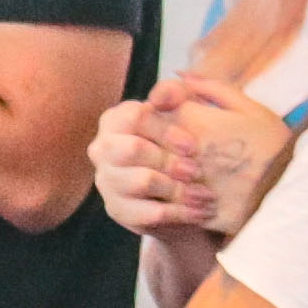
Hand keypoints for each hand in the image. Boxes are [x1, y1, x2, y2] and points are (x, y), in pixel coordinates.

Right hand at [89, 93, 195, 234]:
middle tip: (196, 171)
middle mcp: (103, 148)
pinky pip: (147, 213)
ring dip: (177, 189)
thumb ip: (177, 94)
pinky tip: (200, 212)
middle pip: (131, 150)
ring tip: (204, 195)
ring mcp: (107, 180)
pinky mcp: (118, 210)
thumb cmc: (185, 142)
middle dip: (168, 161)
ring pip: (141, 182)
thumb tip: (163, 95)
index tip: (192, 146)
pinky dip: (179, 213)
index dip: (165, 131)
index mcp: (116, 119)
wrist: (184, 187)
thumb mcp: (187, 111)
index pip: (134, 117)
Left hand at [148, 76, 300, 240]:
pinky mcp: (197, 212)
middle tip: (174, 150)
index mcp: (194, 122)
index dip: (153, 115)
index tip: (166, 119)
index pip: (146, 112)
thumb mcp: (249, 108)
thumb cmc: (273, 144)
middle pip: (145, 146)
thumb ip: (210, 88)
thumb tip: (179, 72)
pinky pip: (171, 207)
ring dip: (162, 175)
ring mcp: (188, 184)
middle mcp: (184, 153)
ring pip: (154, 178)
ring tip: (184, 175)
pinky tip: (191, 197)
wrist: (298, 189)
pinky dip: (176, 202)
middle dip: (154, 146)